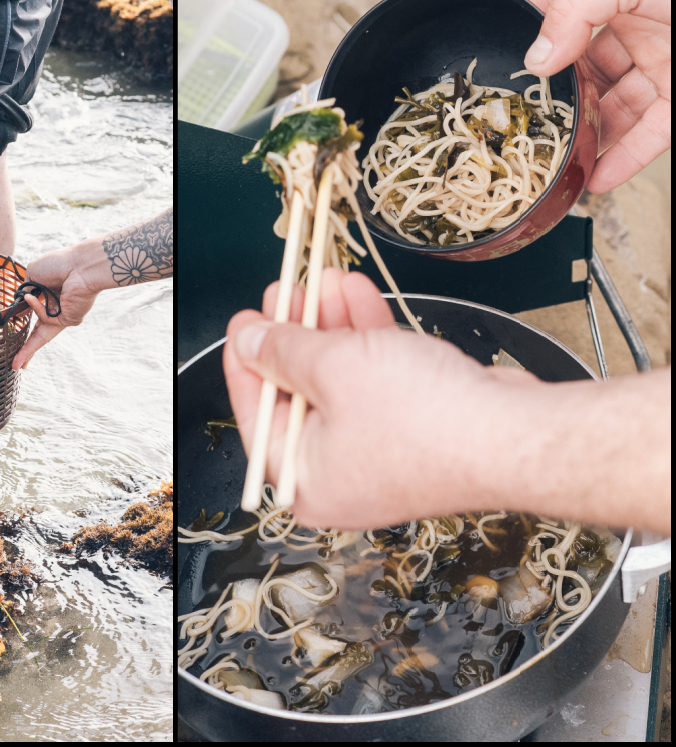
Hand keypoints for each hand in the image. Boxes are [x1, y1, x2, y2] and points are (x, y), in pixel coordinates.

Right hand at [11, 242, 106, 368]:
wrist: (79, 265)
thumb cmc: (59, 264)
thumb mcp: (33, 274)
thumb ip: (24, 291)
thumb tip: (21, 304)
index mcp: (48, 297)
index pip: (35, 316)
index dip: (24, 323)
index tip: (14, 336)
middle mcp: (56, 309)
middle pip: (40, 334)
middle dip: (28, 351)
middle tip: (18, 366)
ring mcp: (63, 316)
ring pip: (43, 336)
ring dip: (28, 351)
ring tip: (16, 364)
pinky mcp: (69, 320)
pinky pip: (45, 318)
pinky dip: (37, 307)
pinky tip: (33, 297)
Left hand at [222, 269, 534, 529]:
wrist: (516, 434)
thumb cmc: (423, 419)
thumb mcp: (331, 367)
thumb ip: (282, 350)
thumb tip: (247, 341)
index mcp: (306, 481)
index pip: (258, 415)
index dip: (247, 361)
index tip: (244, 321)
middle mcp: (341, 475)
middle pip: (301, 392)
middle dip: (295, 332)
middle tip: (284, 291)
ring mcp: (383, 452)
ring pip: (342, 378)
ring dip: (332, 324)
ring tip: (320, 278)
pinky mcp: (419, 428)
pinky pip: (379, 377)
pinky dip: (368, 337)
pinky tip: (356, 292)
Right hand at [524, 0, 670, 194]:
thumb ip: (575, 7)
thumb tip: (536, 59)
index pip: (562, 13)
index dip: (531, 36)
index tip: (501, 64)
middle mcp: (639, 30)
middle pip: (583, 70)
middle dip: (554, 96)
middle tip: (523, 120)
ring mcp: (664, 67)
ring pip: (612, 109)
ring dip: (584, 134)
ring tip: (554, 157)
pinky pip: (649, 136)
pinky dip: (622, 160)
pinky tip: (594, 177)